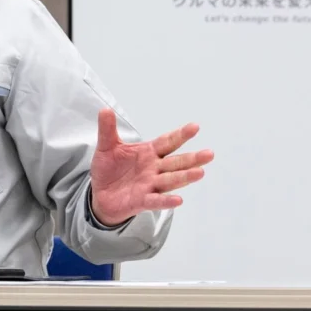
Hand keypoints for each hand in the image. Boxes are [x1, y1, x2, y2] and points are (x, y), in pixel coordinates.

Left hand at [89, 108, 213, 226]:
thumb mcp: (106, 147)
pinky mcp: (142, 201)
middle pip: (175, 163)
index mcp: (148, 153)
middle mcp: (154, 169)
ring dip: (185, 177)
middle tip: (209, 153)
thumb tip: (105, 109)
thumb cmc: (109, 169)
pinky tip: (178, 200)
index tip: (195, 126)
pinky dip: (166, 201)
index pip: (167, 142)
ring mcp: (150, 185)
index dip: (180, 135)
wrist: (100, 194)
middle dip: (192, 159)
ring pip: (170, 180)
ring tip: (200, 172)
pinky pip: (156, 201)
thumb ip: (107, 129)